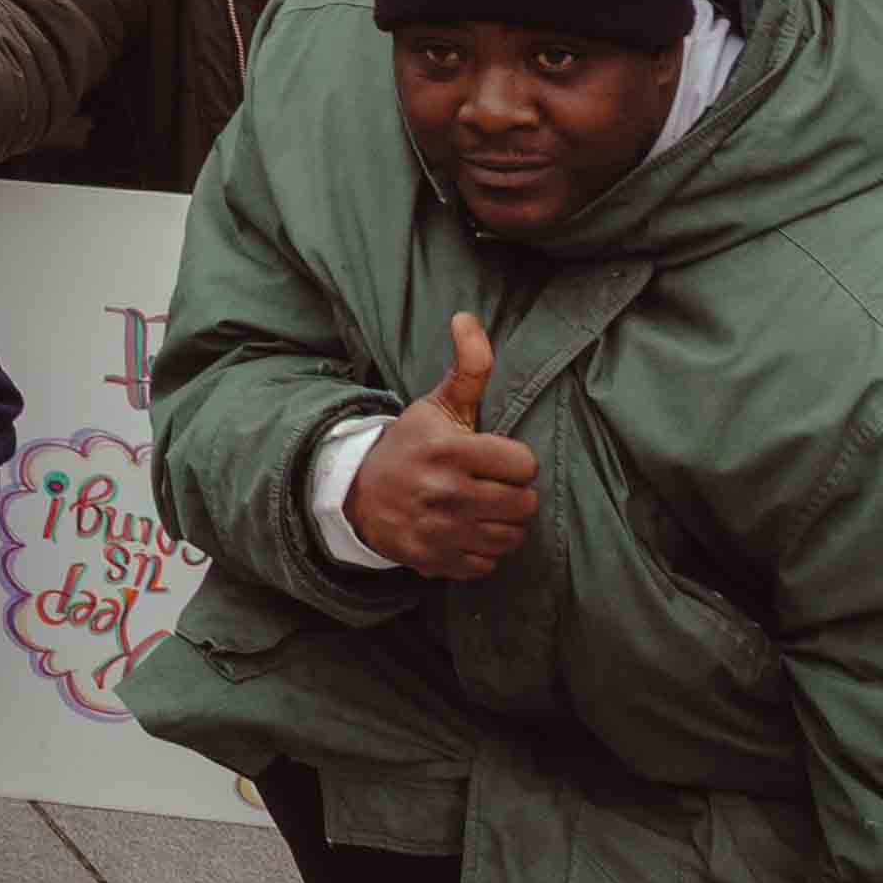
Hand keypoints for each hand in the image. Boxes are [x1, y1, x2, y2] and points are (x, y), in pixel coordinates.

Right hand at [349, 314, 539, 579]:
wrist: (358, 493)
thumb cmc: (410, 445)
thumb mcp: (436, 405)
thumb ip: (468, 367)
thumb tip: (468, 317)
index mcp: (450, 450)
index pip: (524, 465)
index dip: (515, 461)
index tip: (496, 458)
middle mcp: (446, 493)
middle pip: (524, 504)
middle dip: (513, 494)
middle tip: (492, 485)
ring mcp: (440, 531)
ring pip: (510, 537)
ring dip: (502, 525)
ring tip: (482, 509)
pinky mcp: (435, 560)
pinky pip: (487, 564)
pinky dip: (482, 551)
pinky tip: (465, 532)